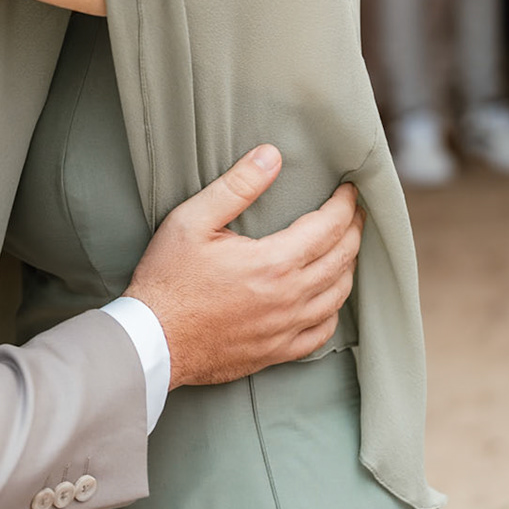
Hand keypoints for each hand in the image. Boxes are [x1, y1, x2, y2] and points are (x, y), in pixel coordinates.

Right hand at [124, 145, 362, 387]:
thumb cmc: (168, 279)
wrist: (154, 340)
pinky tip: (327, 298)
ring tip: (345, 247)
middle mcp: (289, 298)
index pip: (329, 227)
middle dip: (353, 229)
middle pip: (342, 259)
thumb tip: (271, 157)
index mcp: (273, 263)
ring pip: (338, 295)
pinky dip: (333, 309)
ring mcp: (286, 328)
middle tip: (355, 211)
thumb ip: (236, 187)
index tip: (348, 189)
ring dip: (348, 266)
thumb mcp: (192, 220)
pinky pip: (322, 332)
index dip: (344, 204)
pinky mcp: (277, 351)